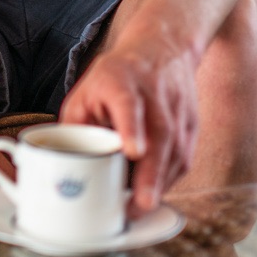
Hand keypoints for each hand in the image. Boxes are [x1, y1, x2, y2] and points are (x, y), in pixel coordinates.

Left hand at [59, 37, 199, 215]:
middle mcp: (155, 94)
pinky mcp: (192, 124)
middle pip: (159, 134)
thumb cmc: (117, 75)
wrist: (162, 47)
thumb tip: (64, 166)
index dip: (131, 128)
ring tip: (141, 208)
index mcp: (121, 80)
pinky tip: (154, 193)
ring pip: (176, 151)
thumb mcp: (86, 90)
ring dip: (161, 184)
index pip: (128, 103)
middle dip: (151, 173)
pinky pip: (183, 158)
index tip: (132, 151)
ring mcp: (178, 109)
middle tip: (141, 204)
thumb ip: (75, 126)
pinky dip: (169, 180)